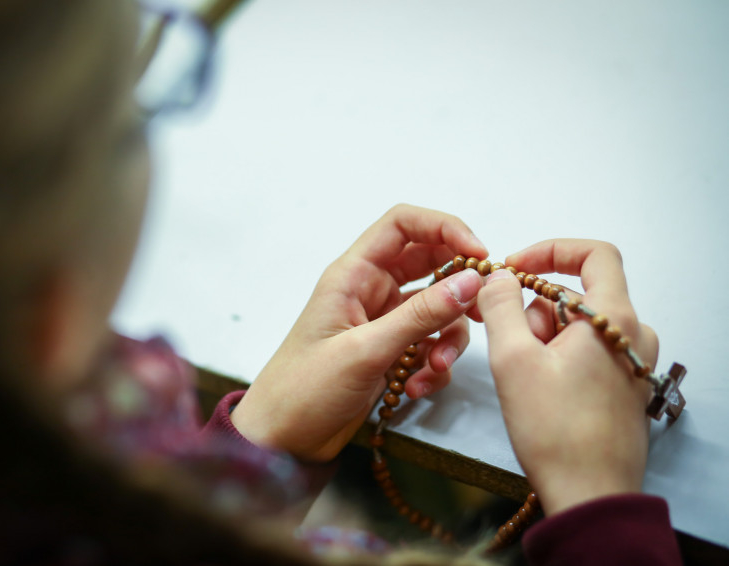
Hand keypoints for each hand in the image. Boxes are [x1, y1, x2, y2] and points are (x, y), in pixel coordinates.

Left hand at [231, 204, 487, 461]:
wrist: (281, 441)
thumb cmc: (304, 389)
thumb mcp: (366, 350)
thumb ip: (420, 315)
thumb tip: (470, 280)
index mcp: (353, 274)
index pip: (403, 224)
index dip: (445, 227)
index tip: (479, 254)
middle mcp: (369, 290)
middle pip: (429, 264)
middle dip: (458, 287)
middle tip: (481, 310)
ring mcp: (381, 321)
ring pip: (436, 309)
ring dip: (447, 337)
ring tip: (436, 368)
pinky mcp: (390, 352)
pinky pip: (428, 344)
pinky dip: (433, 364)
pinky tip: (416, 387)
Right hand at [477, 239, 658, 515]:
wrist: (590, 494)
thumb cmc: (553, 427)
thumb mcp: (513, 359)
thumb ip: (501, 306)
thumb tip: (500, 277)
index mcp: (615, 319)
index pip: (595, 254)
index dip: (551, 251)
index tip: (515, 268)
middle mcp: (634, 335)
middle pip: (578, 296)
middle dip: (536, 311)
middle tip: (511, 346)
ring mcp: (633, 363)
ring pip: (579, 327)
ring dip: (544, 339)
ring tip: (527, 378)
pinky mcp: (626, 387)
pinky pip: (588, 352)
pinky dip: (559, 358)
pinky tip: (542, 391)